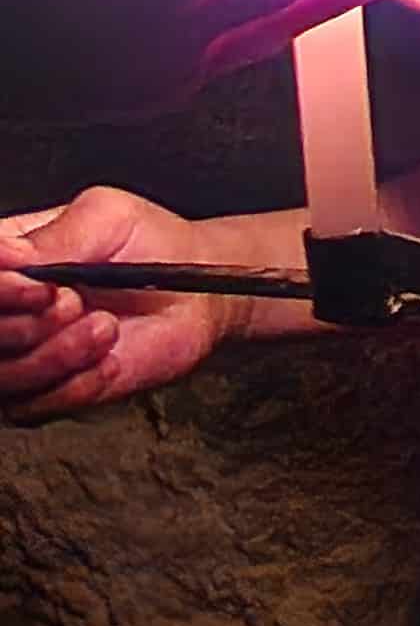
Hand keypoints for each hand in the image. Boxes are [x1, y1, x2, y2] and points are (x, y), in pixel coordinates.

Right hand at [0, 189, 237, 424]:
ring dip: (55, 356)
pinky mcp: (47, 394)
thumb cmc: (149, 244)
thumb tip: (6, 257)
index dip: (2, 292)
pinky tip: (109, 360)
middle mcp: (8, 311)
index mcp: (9, 260)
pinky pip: (35, 407)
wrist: (194, 292)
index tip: (42, 289)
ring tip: (105, 327)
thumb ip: (55, 237)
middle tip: (75, 303)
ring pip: (3, 377)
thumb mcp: (106, 218)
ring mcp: (22, 356)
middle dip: (28, 326)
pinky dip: (76, 385)